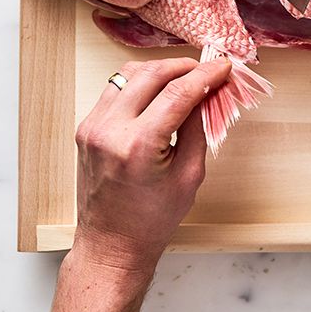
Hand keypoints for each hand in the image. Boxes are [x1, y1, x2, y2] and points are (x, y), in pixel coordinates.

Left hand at [73, 56, 230, 274]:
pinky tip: (158, 90)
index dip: (206, 75)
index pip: (178, 92)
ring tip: (185, 77)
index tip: (224, 66)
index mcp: (138, 146)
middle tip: (207, 69)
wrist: (111, 245)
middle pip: (152, 73)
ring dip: (161, 70)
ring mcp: (93, 126)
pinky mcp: (87, 127)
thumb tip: (208, 91)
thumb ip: (198, 126)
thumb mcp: (190, 174)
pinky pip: (116, 88)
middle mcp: (110, 130)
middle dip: (184, 66)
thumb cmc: (151, 220)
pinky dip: (140, 82)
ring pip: (130, 73)